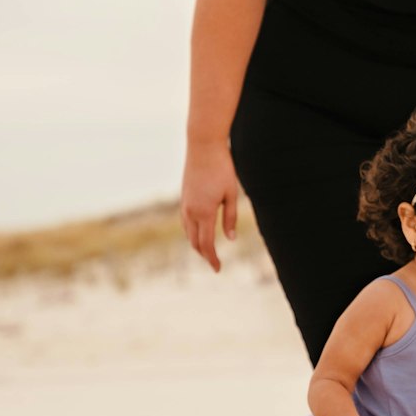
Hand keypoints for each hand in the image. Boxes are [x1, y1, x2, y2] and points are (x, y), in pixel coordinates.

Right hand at [180, 139, 238, 272]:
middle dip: (204, 254)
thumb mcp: (231, 194)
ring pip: (187, 232)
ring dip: (196, 244)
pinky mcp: (183, 197)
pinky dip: (191, 232)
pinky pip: (185, 221)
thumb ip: (230, 218)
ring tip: (208, 251)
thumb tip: (230, 239)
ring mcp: (184, 204)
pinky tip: (198, 232)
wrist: (203, 146)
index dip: (212, 258)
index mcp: (204, 212)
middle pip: (194, 241)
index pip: (206, 244)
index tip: (218, 269)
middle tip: (215, 263)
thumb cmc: (222, 168)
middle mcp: (190, 211)